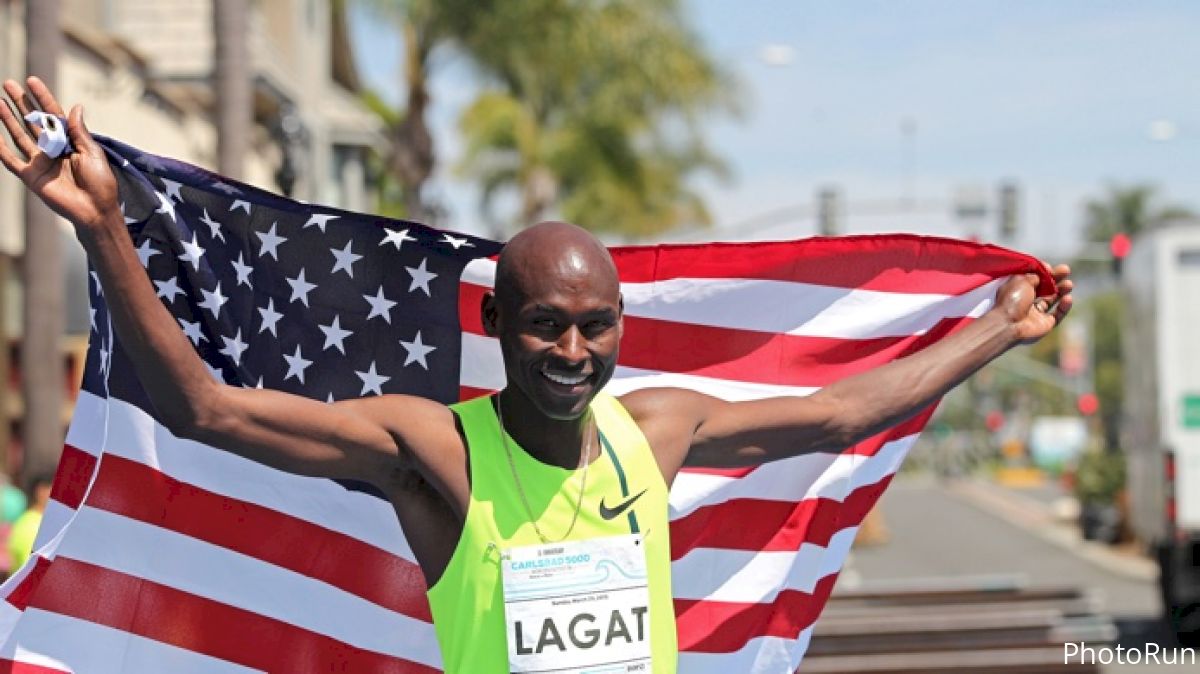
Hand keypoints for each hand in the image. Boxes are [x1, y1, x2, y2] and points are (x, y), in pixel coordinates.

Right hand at [0, 77, 119, 233]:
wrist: (95, 209)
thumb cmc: (100, 182)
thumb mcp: (92, 152)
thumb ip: (78, 130)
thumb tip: (75, 106)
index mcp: (70, 142)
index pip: (53, 115)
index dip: (43, 98)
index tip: (32, 80)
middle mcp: (53, 149)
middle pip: (33, 121)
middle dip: (21, 103)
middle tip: (9, 84)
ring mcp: (40, 162)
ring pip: (19, 136)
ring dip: (8, 119)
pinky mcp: (31, 176)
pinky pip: (10, 160)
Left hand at [993, 263, 1073, 344]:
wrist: (1009, 324)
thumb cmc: (1012, 300)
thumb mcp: (1022, 280)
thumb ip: (1035, 275)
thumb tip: (1044, 272)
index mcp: (1017, 290)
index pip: (1033, 279)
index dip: (1043, 272)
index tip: (1050, 267)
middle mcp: (1026, 301)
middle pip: (1044, 288)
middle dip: (1056, 278)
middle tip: (1066, 270)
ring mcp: (1036, 313)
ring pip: (1052, 300)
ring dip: (1061, 290)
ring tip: (1069, 284)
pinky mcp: (1045, 324)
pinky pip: (1058, 315)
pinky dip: (1064, 307)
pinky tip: (1068, 298)